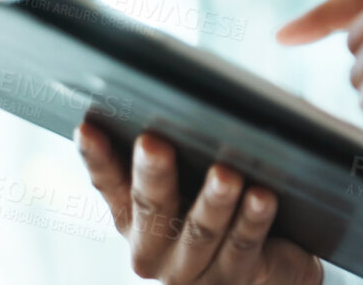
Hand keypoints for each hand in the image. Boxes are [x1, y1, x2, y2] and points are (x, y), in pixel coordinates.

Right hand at [76, 122, 323, 284]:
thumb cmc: (230, 195)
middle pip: (151, 208)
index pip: (109, 183)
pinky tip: (261, 196)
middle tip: (153, 142)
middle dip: (153, 174)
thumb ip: (185, 143)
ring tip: (225, 173)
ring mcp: (190, 269)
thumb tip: (182, 96)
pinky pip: (242, 246)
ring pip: (200, 231)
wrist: (276, 256)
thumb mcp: (199, 170)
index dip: (97, 157)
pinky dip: (252, 219)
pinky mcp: (233, 278)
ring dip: (212, 200)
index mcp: (133, 216)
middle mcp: (153, 248)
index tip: (86, 126)